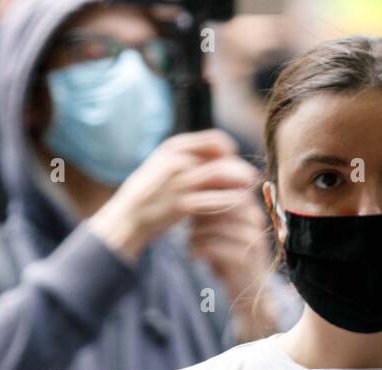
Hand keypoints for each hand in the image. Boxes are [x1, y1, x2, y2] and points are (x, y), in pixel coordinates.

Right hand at [88, 129, 258, 260]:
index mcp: (174, 146)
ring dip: (240, 184)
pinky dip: (230, 202)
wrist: (128, 217)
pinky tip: (237, 207)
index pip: (216, 140)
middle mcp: (178, 160)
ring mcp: (179, 182)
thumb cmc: (151, 192)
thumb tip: (221, 156)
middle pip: (223, 158)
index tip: (234, 163)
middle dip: (240, 169)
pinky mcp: (182, 205)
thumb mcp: (166, 165)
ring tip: (248, 193)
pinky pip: (215, 200)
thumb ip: (190, 158)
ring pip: (222, 176)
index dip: (230, 151)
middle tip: (253, 178)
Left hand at [188, 190, 276, 338]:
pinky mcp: (244, 258)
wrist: (248, 292)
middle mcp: (255, 219)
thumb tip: (187, 192)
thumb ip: (211, 212)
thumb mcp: (222, 231)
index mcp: (250, 208)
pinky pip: (212, 246)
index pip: (224, 190)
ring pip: (213, 226)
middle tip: (190, 230)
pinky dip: (197, 249)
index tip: (190, 212)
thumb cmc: (230, 258)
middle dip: (197, 216)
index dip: (202, 197)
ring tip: (190, 244)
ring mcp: (252, 238)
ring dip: (195, 235)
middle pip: (217, 205)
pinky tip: (193, 256)